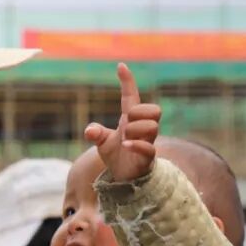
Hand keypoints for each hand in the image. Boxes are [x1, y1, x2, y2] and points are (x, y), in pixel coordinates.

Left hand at [84, 63, 161, 182]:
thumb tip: (90, 131)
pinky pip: (149, 147)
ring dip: (136, 129)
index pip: (132, 97)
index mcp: (130, 121)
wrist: (124, 178)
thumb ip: (96, 134)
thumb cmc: (116, 155)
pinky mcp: (148, 158)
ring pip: (153, 126)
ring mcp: (147, 142)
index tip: (120, 66)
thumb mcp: (102, 142)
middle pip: (154, 109)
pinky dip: (136, 145)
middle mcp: (142, 129)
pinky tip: (125, 145)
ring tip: (125, 139)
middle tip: (126, 123)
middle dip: (139, 112)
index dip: (127, 82)